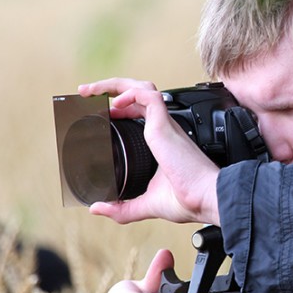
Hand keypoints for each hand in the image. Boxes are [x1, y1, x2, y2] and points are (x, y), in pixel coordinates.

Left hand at [78, 78, 220, 224]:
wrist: (204, 198)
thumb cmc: (188, 199)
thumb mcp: (147, 204)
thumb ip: (122, 208)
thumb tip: (98, 208)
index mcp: (162, 140)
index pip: (140, 110)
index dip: (120, 107)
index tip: (102, 113)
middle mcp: (165, 128)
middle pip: (139, 93)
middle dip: (111, 87)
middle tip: (87, 92)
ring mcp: (165, 125)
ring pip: (142, 87)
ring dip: (116, 84)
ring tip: (92, 90)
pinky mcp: (164, 125)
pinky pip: (148, 96)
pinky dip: (129, 94)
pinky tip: (114, 105)